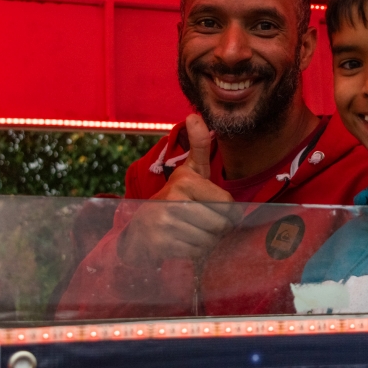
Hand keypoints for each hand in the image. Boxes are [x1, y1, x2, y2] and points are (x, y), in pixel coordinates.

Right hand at [119, 114, 242, 266]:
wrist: (140, 228)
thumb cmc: (175, 197)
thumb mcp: (190, 171)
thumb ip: (198, 146)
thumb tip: (193, 115)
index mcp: (185, 180)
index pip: (228, 204)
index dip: (228, 212)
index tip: (214, 210)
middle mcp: (173, 199)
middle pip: (219, 224)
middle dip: (216, 229)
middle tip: (203, 224)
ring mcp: (164, 222)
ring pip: (208, 240)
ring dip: (206, 241)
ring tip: (191, 231)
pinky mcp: (159, 244)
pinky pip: (195, 252)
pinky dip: (193, 251)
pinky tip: (182, 242)